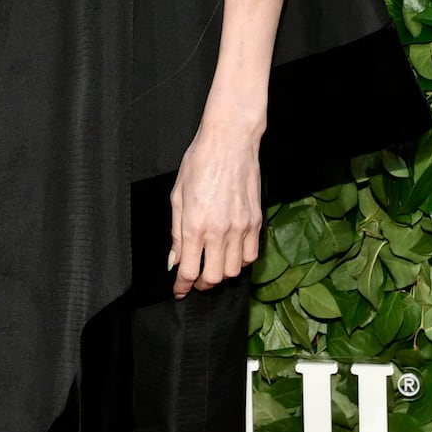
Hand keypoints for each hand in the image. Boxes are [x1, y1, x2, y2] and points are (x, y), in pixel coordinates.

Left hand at [169, 116, 260, 294]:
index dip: (182, 287)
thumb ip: (176, 232)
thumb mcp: (177, 196)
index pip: (189, 271)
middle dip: (201, 284)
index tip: (179, 291)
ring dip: (222, 274)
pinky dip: (241, 261)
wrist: (230, 141)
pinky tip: (231, 254)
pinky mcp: (256, 221)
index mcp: (195, 225)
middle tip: (195, 279)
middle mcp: (219, 231)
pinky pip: (252, 255)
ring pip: (235, 271)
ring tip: (213, 266)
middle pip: (214, 277)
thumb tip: (174, 259)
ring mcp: (241, 228)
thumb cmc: (200, 162)